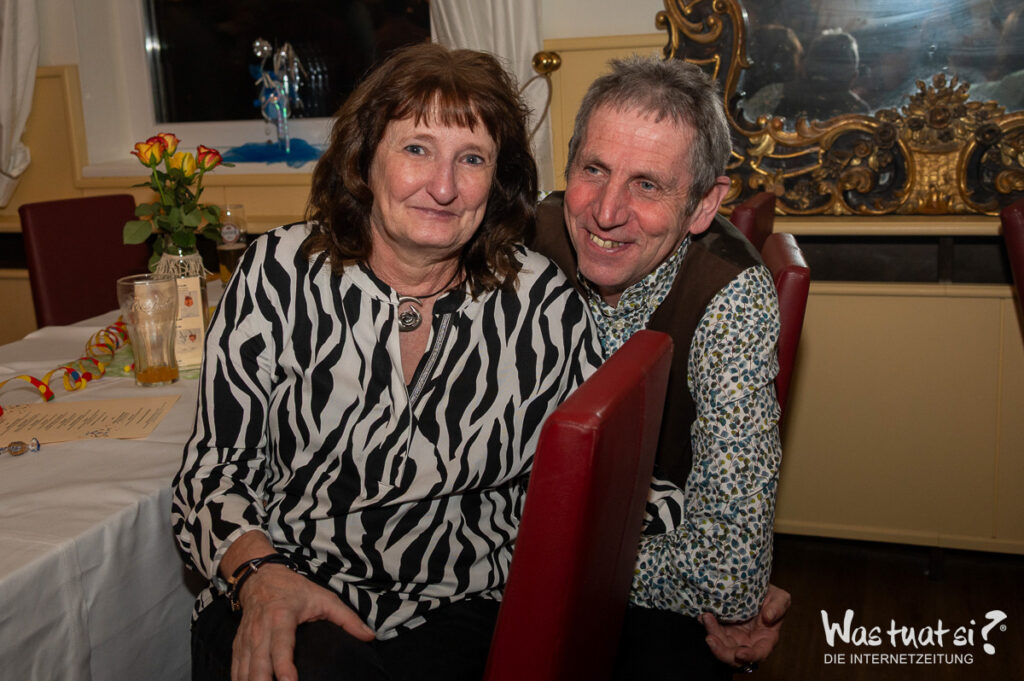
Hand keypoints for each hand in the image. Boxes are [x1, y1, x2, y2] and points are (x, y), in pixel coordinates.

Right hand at [230, 563, 374, 680]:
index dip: (284, 668)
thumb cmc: (294, 589)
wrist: (261, 577)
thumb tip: (369, 636)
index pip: (281, 647)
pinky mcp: (238, 646)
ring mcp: (246, 639)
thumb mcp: (324, 598)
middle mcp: (260, 630)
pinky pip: (235, 670)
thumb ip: (347, 618)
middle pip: (258, 665)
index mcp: (281, 618)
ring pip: (243, 671)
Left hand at [700, 584, 790, 668]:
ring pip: (720, 644)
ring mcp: (734, 636)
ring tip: (706, 619)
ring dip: (712, 634)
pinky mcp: (723, 628)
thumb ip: (778, 607)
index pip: (758, 654)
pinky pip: (713, 631)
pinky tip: (702, 617)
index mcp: (765, 640)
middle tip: (711, 639)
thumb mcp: (781, 598)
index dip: (750, 657)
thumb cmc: (772, 596)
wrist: (755, 588)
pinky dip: (707, 626)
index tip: (739, 653)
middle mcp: (748, 642)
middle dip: (721, 650)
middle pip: (733, 655)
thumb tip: (768, 617)